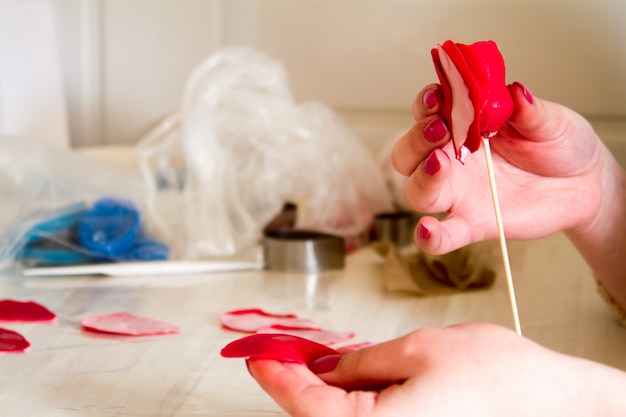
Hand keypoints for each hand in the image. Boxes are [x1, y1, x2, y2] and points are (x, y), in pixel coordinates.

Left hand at [247, 323, 625, 416]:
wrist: (555, 400)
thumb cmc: (500, 377)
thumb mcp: (419, 349)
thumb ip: (363, 362)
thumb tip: (328, 366)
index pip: (308, 406)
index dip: (279, 377)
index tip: (259, 355)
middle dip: (297, 385)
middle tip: (279, 353)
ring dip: (322, 395)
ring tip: (310, 361)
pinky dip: (349, 403)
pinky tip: (345, 381)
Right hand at [391, 82, 608, 254]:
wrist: (586, 182)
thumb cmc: (560, 145)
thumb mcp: (550, 121)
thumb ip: (529, 110)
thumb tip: (515, 92)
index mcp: (463, 127)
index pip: (428, 113)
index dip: (426, 105)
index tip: (438, 98)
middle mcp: (452, 160)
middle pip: (409, 154)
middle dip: (415, 141)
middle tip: (439, 129)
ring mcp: (459, 194)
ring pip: (416, 191)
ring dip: (420, 178)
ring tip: (440, 165)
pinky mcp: (472, 224)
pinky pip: (443, 236)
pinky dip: (429, 236)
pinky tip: (427, 229)